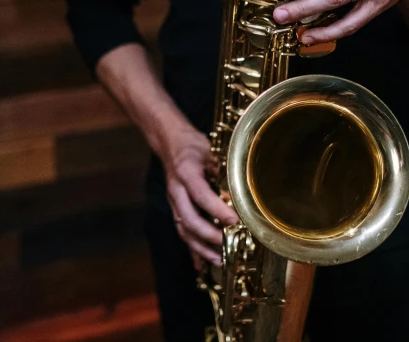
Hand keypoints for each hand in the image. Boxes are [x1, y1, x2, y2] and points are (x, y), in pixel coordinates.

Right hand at [162, 126, 238, 268]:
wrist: (170, 143)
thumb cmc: (191, 145)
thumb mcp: (208, 148)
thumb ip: (220, 164)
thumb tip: (239, 179)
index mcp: (185, 173)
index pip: (200, 195)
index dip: (216, 209)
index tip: (234, 220)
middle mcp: (176, 191)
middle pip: (189, 218)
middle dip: (209, 235)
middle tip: (228, 243)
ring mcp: (174, 202)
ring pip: (184, 230)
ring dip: (201, 247)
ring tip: (218, 259)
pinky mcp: (176, 209)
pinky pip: (182, 232)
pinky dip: (192, 250)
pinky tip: (200, 265)